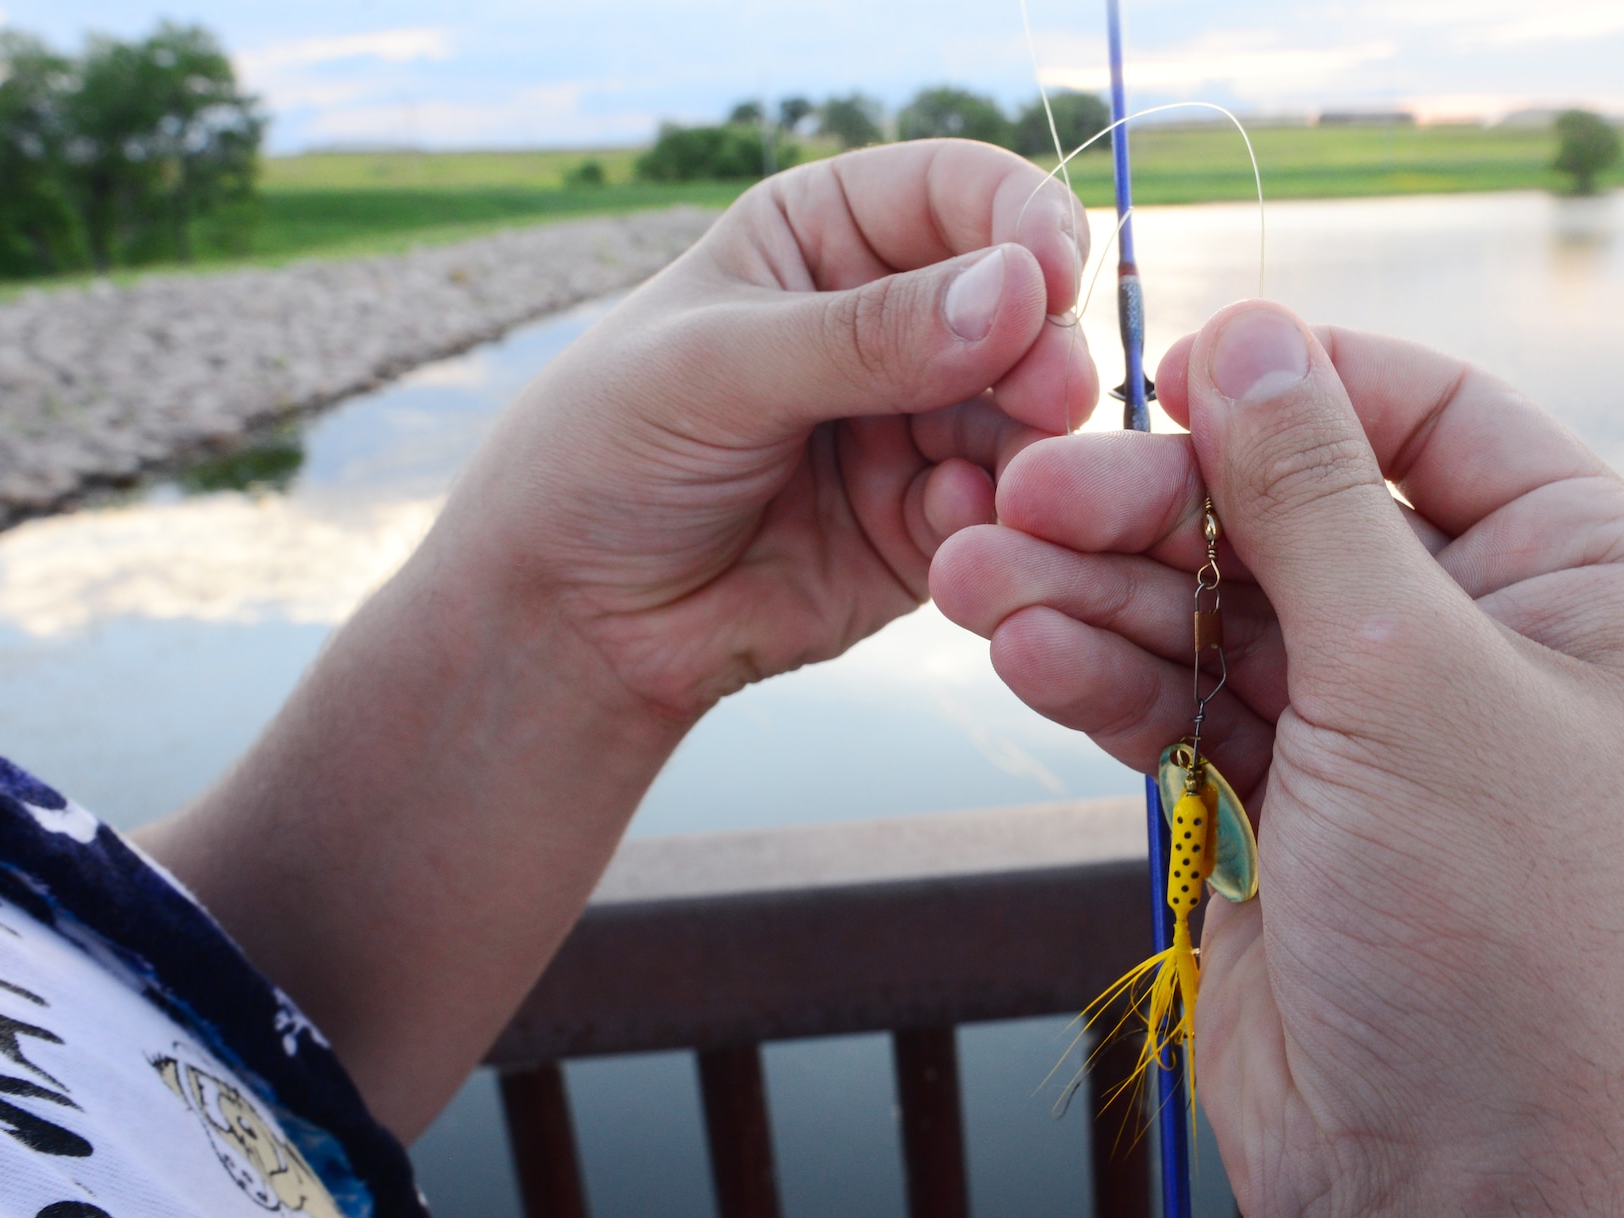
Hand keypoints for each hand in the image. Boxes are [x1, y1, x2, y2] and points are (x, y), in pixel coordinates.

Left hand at [434, 138, 1094, 721]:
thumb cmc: (607, 454)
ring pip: (1024, 419)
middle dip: (1043, 350)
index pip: (961, 195)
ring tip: (1014, 482)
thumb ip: (865, 336)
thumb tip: (1017, 290)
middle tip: (1050, 398)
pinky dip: (995, 520)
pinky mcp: (925, 526)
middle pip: (1019, 310)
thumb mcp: (720, 370)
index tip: (1052, 275)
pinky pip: (997, 513)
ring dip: (1032, 447)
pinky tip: (953, 532)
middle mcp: (888, 323)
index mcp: (828, 238)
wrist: (571, 616)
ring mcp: (912, 427)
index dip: (1022, 223)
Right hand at [932, 303, 1623, 1217]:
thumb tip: (1254, 333)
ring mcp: (1380, 733)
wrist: (1463, 1192)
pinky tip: (1026, 652)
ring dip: (1094, 593)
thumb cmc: (1503, 932)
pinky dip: (1105, 680)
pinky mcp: (1289, 811)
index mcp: (1581, 580)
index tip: (1161, 373)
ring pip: (1217, 614)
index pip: (1427, 415)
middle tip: (1019, 498)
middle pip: (1293, 516)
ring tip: (971, 578)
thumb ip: (1315, 497)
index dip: (1291, 385)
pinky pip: (1184, 708)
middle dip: (1150, 509)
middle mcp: (1484, 643)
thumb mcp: (1415, 676)